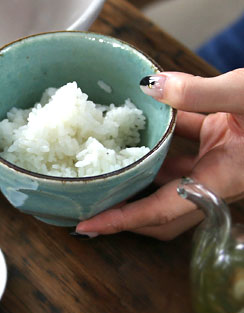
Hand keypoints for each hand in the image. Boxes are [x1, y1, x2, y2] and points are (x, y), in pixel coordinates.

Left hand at [75, 69, 243, 239]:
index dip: (124, 220)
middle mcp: (221, 174)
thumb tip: (153, 86)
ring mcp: (222, 156)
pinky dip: (162, 129)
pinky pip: (184, 140)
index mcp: (227, 177)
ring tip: (99, 158)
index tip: (89, 226)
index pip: (163, 210)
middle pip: (162, 206)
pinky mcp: (224, 136)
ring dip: (138, 165)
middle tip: (86, 199)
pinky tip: (141, 112)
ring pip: (169, 172)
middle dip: (126, 207)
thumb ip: (199, 92)